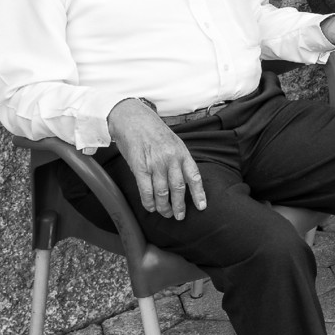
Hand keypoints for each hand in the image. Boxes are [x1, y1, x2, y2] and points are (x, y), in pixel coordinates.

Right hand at [108, 98, 205, 220]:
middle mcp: (171, 159)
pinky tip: (151, 207)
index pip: (194, 177)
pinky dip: (149, 201)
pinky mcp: (140, 167)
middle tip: (179, 216)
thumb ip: (180, 160)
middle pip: (178, 188)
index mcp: (182, 153)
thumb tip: (185, 179)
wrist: (132, 118)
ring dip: (164, 206)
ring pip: (162, 192)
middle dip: (180, 206)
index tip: (201, 207)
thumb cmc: (154, 131)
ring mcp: (155, 164)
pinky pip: (146, 190)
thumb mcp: (174, 142)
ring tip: (166, 213)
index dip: (199, 194)